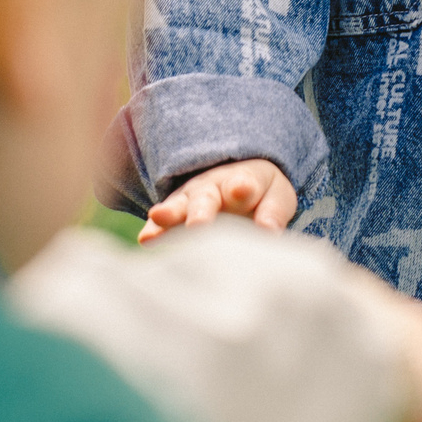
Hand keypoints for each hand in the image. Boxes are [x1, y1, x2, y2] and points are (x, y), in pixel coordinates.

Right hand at [138, 158, 296, 239]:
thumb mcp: (276, 197)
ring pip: (179, 206)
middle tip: (199, 223)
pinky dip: (154, 231)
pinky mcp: (174, 215)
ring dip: (170, 215)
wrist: (238, 182)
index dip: (242, 187)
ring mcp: (190, 201)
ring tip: (158, 218)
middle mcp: (213, 189)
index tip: (241, 190)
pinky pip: (162, 224)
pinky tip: (146, 239)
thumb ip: (273, 213)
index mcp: (244, 182)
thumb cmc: (261, 194)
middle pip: (206, 198)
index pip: (244, 183)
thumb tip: (269, 232)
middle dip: (202, 211)